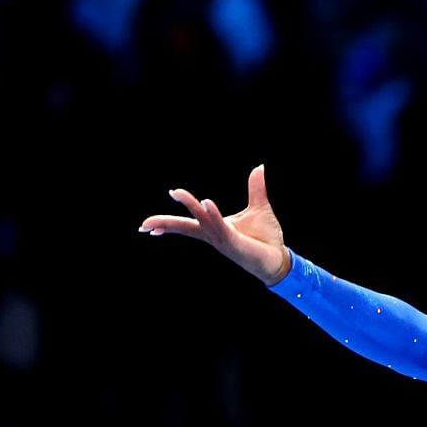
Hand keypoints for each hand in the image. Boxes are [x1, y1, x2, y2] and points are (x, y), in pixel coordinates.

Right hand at [140, 164, 290, 284]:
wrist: (280, 259)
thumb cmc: (267, 238)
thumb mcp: (259, 208)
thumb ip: (256, 188)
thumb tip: (259, 167)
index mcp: (215, 229)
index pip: (188, 224)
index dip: (168, 224)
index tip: (150, 225)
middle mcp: (215, 236)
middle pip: (186, 228)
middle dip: (166, 223)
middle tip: (145, 224)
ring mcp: (223, 241)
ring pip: (202, 223)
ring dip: (191, 207)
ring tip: (176, 192)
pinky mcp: (235, 244)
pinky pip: (221, 228)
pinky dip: (212, 215)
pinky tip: (206, 203)